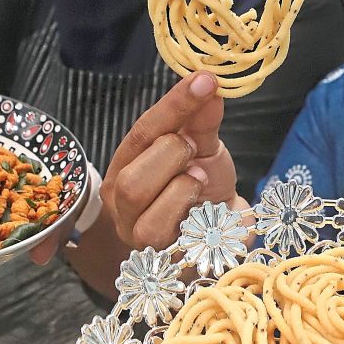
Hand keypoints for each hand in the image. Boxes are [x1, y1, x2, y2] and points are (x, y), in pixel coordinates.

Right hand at [101, 71, 238, 250]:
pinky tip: (207, 209)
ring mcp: (137, 236)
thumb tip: (210, 84)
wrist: (219, 238)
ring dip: (180, 189)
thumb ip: (203, 122)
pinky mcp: (159, 262)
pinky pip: (168, 240)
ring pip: (144, 215)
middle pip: (131, 180)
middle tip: (197, 152)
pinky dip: (193, 217)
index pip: (143, 133)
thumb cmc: (202, 189)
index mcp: (128, 166)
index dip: (174, 105)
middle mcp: (123, 204)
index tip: (206, 81)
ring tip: (200, 181)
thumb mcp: (204, 150)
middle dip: (171, 156)